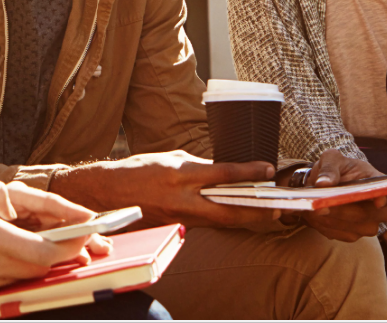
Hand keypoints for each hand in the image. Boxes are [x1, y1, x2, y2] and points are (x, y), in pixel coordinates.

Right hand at [0, 175, 97, 298]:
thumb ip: (8, 198)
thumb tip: (44, 212)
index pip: (42, 253)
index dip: (73, 246)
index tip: (93, 233)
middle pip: (41, 269)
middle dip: (69, 255)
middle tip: (94, 239)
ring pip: (26, 278)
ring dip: (46, 262)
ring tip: (68, 244)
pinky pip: (6, 283)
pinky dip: (22, 268)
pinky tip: (29, 252)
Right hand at [48, 150, 278, 228]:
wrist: (109, 193)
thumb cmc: (139, 170)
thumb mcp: (171, 159)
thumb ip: (198, 166)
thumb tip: (223, 171)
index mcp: (181, 175)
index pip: (223, 174)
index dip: (249, 173)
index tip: (268, 170)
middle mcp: (182, 199)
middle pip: (228, 210)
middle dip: (256, 211)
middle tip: (277, 209)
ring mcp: (179, 217)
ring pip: (219, 221)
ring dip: (244, 218)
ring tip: (264, 213)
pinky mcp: (176, 227)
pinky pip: (205, 224)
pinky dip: (223, 220)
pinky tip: (237, 216)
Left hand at [297, 149, 386, 240]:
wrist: (325, 184)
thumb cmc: (334, 168)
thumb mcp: (330, 159)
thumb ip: (328, 168)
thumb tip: (324, 183)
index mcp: (378, 183)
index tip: (377, 201)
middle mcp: (380, 207)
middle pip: (369, 214)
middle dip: (343, 211)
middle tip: (320, 206)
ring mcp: (369, 223)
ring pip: (354, 228)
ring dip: (331, 220)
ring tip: (313, 209)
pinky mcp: (354, 234)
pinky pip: (341, 235)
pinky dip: (325, 227)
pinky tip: (316, 216)